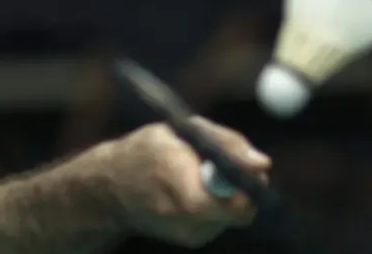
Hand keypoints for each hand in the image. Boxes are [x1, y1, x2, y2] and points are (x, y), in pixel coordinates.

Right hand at [99, 118, 270, 247]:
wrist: (107, 189)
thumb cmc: (145, 151)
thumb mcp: (179, 130)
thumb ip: (225, 142)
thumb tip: (263, 164)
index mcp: (178, 182)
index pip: (229, 200)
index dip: (246, 186)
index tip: (249, 169)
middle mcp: (183, 216)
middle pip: (237, 210)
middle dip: (241, 188)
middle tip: (231, 169)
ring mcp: (187, 234)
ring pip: (232, 215)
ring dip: (227, 196)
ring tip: (198, 177)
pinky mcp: (191, 241)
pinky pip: (219, 222)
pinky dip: (215, 206)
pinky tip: (191, 193)